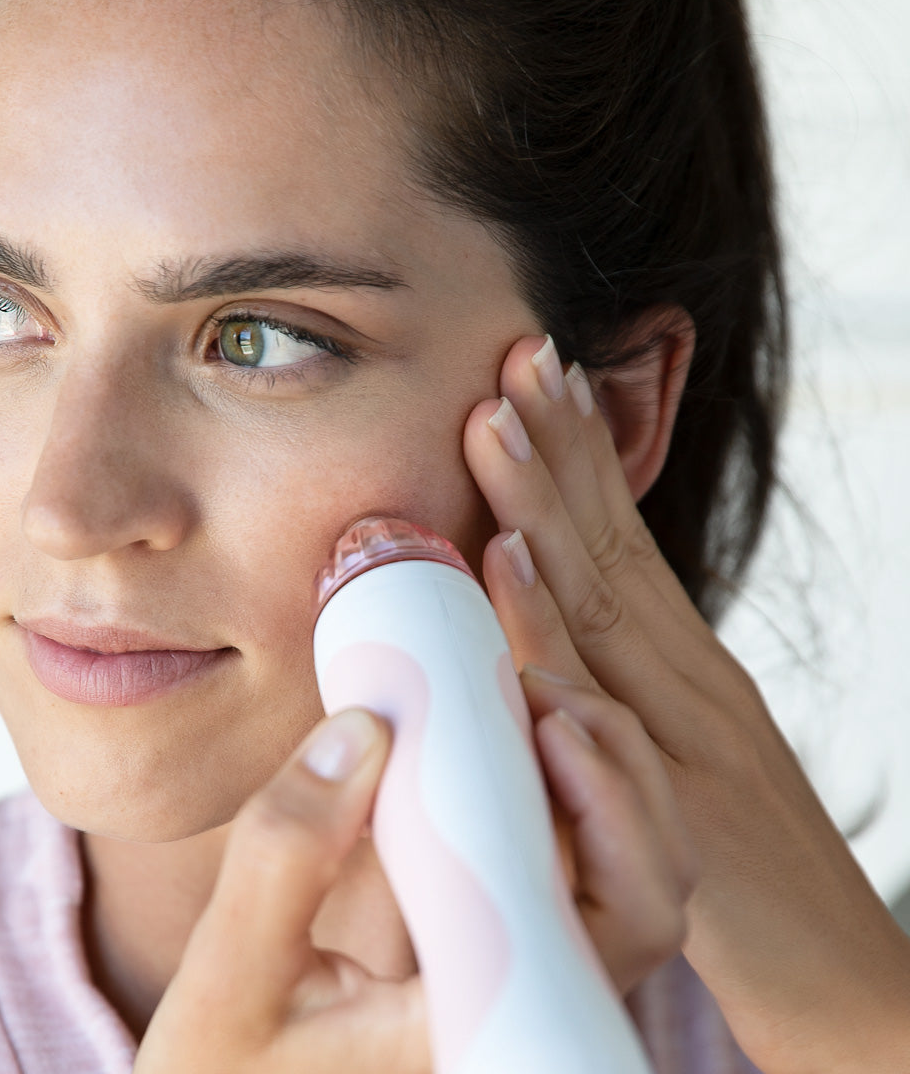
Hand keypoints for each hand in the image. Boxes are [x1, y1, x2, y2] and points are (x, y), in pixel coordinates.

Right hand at [134, 685, 690, 1072]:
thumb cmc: (228, 1060)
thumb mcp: (231, 966)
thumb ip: (284, 853)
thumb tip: (366, 728)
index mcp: (487, 1028)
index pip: (623, 925)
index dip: (612, 810)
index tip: (543, 726)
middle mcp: (524, 1017)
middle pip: (649, 891)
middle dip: (615, 769)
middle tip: (536, 689)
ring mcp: (514, 990)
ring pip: (624, 882)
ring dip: (596, 776)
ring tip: (527, 700)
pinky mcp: (491, 961)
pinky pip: (569, 876)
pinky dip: (560, 796)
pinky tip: (505, 744)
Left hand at [464, 334, 909, 1072]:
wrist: (850, 990)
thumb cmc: (752, 876)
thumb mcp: (681, 759)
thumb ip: (619, 697)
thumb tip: (547, 639)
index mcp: (686, 667)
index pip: (624, 544)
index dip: (578, 458)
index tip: (537, 374)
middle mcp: (693, 681)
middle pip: (612, 547)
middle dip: (558, 446)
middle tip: (515, 354)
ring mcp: (692, 736)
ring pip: (608, 601)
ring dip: (545, 505)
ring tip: (496, 421)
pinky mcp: (684, 807)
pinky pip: (602, 706)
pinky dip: (553, 631)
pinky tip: (509, 568)